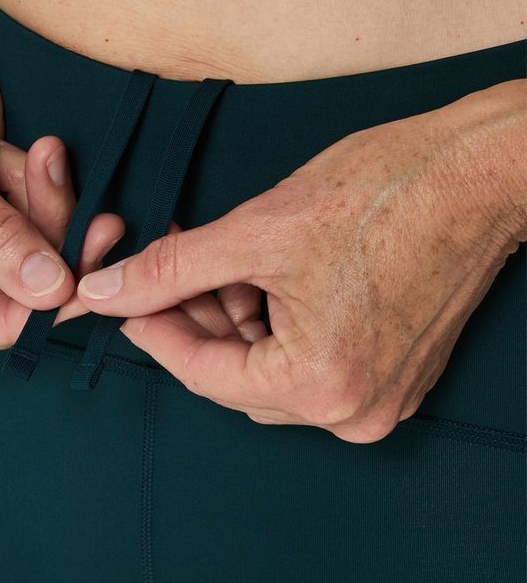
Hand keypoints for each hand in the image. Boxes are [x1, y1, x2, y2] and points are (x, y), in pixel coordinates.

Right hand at [0, 0, 122, 356]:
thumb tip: (51, 293)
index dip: (15, 319)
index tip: (69, 297)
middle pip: (1, 295)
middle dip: (52, 256)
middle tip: (101, 230)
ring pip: (27, 257)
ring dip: (49, 211)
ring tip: (47, 161)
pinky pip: (33, 220)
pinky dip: (43, 189)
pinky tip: (42, 154)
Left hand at [76, 80, 526, 442]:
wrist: (478, 172)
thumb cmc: (385, 192)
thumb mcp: (257, 231)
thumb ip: (171, 270)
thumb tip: (104, 292)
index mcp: (320, 385)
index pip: (202, 375)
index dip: (152, 330)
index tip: (119, 298)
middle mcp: (353, 410)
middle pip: (234, 376)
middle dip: (192, 319)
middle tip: (162, 267)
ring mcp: (378, 395)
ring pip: (267, 368)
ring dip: (230, 319)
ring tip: (210, 261)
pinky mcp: (391, 370)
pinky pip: (305, 360)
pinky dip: (270, 324)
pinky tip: (254, 277)